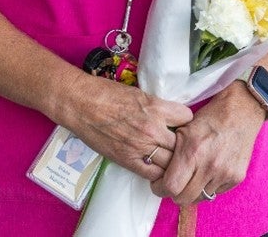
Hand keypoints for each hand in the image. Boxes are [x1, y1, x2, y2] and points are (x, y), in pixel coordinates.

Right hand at [59, 75, 192, 188]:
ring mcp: (140, 147)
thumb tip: (170, 115)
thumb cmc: (105, 93)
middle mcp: (152, 129)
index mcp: (156, 107)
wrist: (80, 104)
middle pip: (182, 144)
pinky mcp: (127, 160)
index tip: (182, 122)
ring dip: (172, 160)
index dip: (185, 120)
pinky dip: (158, 173)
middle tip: (179, 143)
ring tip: (170, 157)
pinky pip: (152, 174)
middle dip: (183, 144)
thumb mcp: (139, 93)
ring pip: (171, 163)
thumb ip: (157, 106)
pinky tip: (157, 167)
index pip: (187, 117)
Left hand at [152, 81, 266, 204]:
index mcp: (192, 152)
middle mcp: (209, 166)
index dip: (161, 188)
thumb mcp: (183, 130)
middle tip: (175, 183)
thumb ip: (172, 154)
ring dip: (193, 191)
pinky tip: (208, 172)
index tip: (160, 183)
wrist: (241, 112)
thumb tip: (161, 175)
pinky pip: (216, 193)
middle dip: (175, 193)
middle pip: (183, 198)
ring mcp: (224, 173)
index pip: (170, 187)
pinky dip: (209, 186)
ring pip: (200, 198)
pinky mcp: (236, 177)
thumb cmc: (209, 118)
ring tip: (192, 176)